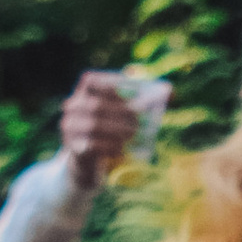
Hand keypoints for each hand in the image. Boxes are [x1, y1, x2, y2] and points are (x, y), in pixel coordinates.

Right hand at [59, 74, 138, 189]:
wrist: (86, 161)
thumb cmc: (109, 131)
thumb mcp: (121, 114)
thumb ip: (142, 101)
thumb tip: (172, 92)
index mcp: (83, 94)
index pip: (90, 81)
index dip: (110, 82)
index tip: (133, 89)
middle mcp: (72, 109)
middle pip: (96, 105)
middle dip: (121, 112)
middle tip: (140, 120)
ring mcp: (69, 129)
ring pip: (93, 126)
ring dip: (117, 130)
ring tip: (134, 135)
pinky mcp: (73, 148)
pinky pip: (91, 146)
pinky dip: (109, 147)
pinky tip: (123, 150)